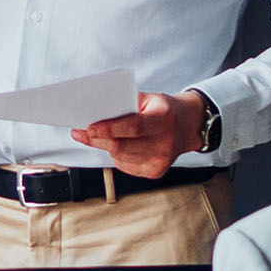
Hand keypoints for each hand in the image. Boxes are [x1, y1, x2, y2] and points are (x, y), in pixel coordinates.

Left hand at [75, 93, 197, 177]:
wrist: (189, 126)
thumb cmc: (165, 110)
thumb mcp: (149, 99)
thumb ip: (126, 104)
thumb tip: (97, 112)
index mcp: (163, 119)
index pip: (133, 127)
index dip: (108, 129)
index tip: (88, 128)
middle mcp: (164, 142)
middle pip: (122, 146)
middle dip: (97, 140)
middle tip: (81, 133)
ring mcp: (161, 160)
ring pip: (120, 157)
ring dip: (106, 147)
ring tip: (101, 136)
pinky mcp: (156, 171)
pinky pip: (126, 165)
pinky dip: (118, 155)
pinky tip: (122, 146)